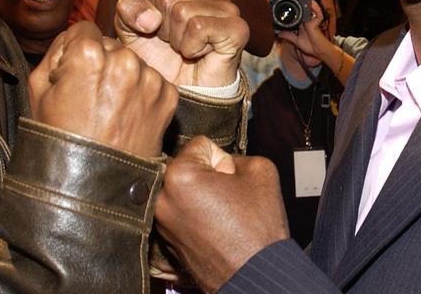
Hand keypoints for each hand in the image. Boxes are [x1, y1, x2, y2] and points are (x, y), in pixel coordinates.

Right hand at [29, 21, 176, 157]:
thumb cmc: (61, 139)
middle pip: (110, 46)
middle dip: (102, 64)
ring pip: (133, 62)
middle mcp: (124, 60)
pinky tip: (127, 117)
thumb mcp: (38, 89)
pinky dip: (142, 94)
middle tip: (91, 99)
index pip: (84, 30)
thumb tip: (74, 38)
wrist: (93, 185)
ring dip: (123, 78)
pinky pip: (152, 81)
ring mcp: (149, 79)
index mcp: (89, 55)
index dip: (75, 53)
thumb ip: (55, 52)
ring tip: (110, 111)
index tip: (72, 77)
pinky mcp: (168, 97)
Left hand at [114, 0, 248, 87]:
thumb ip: (127, 9)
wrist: (180, 91)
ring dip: (177, 40)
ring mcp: (228, 7)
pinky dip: (191, 47)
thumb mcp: (130, 28)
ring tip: (186, 48)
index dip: (147, 14)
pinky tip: (199, 53)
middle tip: (174, 43)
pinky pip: (199, 27)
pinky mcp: (238, 28)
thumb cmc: (158, 57)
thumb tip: (152, 18)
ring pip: (182, 11)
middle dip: (163, 29)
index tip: (158, 30)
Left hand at [156, 136, 287, 290]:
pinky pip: (179, 212)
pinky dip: (194, 215)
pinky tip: (212, 228)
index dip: (224, 161)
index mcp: (178, 175)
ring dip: (199, 196)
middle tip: (226, 198)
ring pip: (182, 189)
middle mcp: (160, 197)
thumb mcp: (260, 170)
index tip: (233, 183)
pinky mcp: (164, 240)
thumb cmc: (258, 228)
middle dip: (206, 176)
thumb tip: (221, 163)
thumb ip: (236, 155)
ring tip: (221, 216)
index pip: (201, 145)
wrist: (255, 275)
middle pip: (186, 167)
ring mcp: (159, 221)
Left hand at [275, 3, 335, 69]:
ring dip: (306, 3)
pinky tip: (311, 2)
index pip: (296, 15)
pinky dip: (315, 7)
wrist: (318, 51)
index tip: (285, 6)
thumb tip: (279, 34)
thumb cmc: (311, 46)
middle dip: (298, 3)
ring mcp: (312, 20)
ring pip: (310, 9)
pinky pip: (317, 12)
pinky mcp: (317, 21)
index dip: (292, 11)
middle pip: (303, 10)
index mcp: (302, 24)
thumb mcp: (296, 41)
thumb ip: (288, 36)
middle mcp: (307, 21)